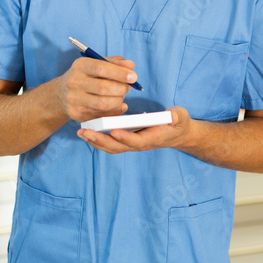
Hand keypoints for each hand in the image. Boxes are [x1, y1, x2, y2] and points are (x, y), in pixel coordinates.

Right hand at [54, 56, 136, 121]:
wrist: (61, 94)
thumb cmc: (84, 76)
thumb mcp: (96, 64)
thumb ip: (114, 63)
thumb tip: (131, 66)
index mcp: (80, 66)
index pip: (101, 68)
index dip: (119, 73)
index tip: (133, 77)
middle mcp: (74, 82)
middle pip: (103, 88)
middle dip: (121, 88)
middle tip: (128, 87)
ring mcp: (74, 100)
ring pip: (103, 104)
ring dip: (118, 100)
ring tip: (121, 95)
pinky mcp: (77, 114)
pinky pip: (101, 115)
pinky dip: (114, 111)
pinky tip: (118, 105)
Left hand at [77, 106, 192, 153]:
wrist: (177, 133)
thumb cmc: (178, 123)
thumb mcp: (181, 117)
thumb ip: (176, 116)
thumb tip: (172, 116)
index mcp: (152, 138)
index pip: (136, 141)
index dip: (125, 138)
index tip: (113, 130)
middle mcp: (140, 144)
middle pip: (118, 146)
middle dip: (101, 140)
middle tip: (86, 132)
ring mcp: (132, 144)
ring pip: (111, 146)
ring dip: (96, 141)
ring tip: (81, 132)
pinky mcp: (127, 140)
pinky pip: (110, 143)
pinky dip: (98, 139)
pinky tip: (87, 131)